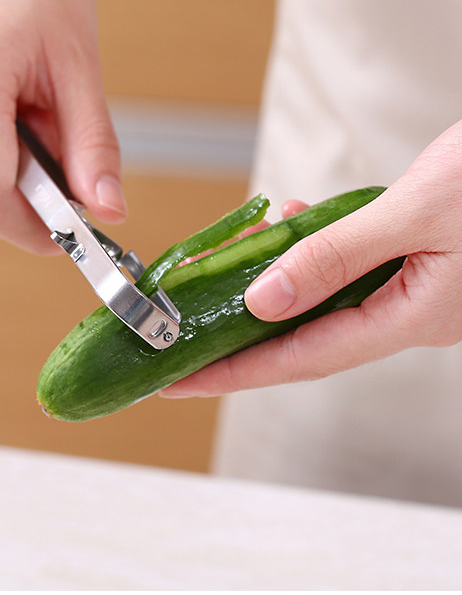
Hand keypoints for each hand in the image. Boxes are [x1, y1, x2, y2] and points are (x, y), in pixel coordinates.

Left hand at [161, 119, 461, 397]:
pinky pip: (343, 268)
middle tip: (179, 342)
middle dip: (237, 340)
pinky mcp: (412, 262)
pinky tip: (289, 225)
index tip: (181, 380)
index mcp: (411, 317)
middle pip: (302, 338)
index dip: (235, 371)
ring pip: (320, 300)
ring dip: (269, 288)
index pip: (301, 358)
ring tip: (219, 271)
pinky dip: (307, 251)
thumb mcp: (414, 214)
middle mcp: (407, 314)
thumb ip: (336, 256)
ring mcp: (411, 289)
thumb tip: (263, 298)